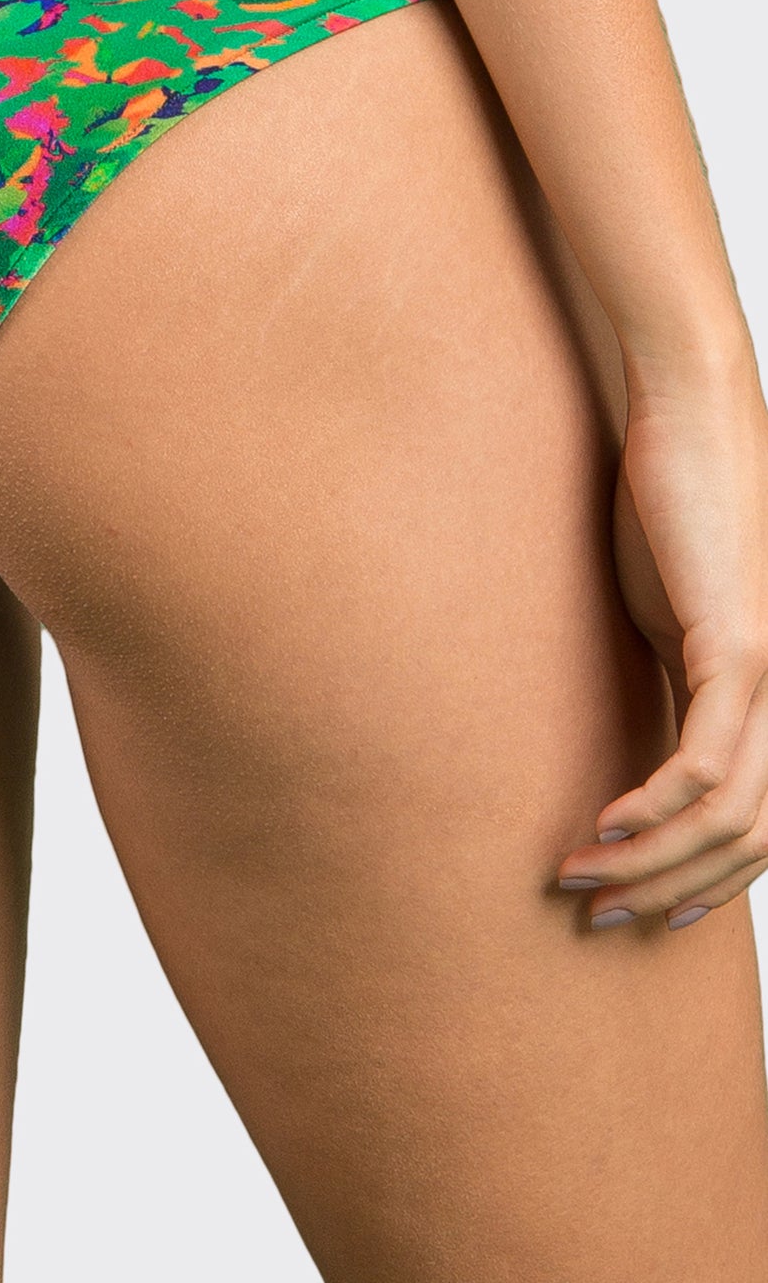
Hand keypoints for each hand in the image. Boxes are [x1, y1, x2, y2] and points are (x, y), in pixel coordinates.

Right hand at [557, 368, 767, 928]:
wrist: (689, 413)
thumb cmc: (674, 500)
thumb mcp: (672, 612)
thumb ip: (675, 680)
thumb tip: (643, 742)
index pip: (760, 829)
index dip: (703, 885)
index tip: (636, 909)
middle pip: (751, 843)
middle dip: (668, 895)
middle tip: (593, 914)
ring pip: (733, 819)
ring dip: (649, 866)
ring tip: (577, 880)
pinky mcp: (743, 645)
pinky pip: (707, 761)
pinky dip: (654, 808)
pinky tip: (601, 823)